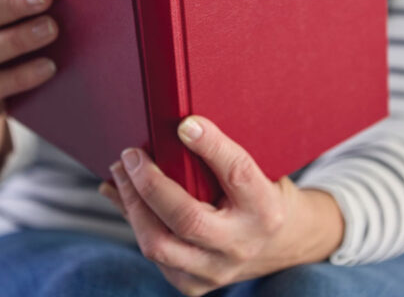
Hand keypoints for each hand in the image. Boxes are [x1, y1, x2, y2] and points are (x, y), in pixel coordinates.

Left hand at [99, 116, 344, 295]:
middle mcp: (241, 244)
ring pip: (159, 245)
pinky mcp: (196, 285)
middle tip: (131, 154)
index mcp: (264, 208)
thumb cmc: (262, 195)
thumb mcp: (258, 172)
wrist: (284, 244)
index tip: (184, 124)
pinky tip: (123, 198)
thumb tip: (177, 127)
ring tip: (119, 173)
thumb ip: (222, 156)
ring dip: (132, 205)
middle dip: (150, 184)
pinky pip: (155, 256)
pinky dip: (134, 223)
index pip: (236, 173)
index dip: (210, 146)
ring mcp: (217, 271)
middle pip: (186, 218)